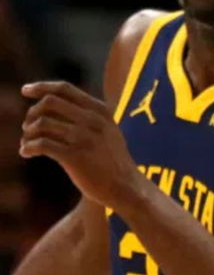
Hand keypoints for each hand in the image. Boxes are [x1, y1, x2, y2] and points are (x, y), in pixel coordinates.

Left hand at [19, 81, 143, 209]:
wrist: (126, 186)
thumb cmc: (112, 160)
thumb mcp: (108, 130)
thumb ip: (88, 115)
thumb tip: (52, 105)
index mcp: (101, 110)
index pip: (65, 89)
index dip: (41, 87)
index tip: (25, 90)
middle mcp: (93, 120)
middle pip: (50, 102)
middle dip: (33, 112)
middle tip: (28, 126)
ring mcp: (84, 138)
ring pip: (42, 123)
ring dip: (28, 133)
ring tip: (27, 143)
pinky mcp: (74, 157)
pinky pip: (41, 144)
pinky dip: (28, 147)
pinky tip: (27, 153)